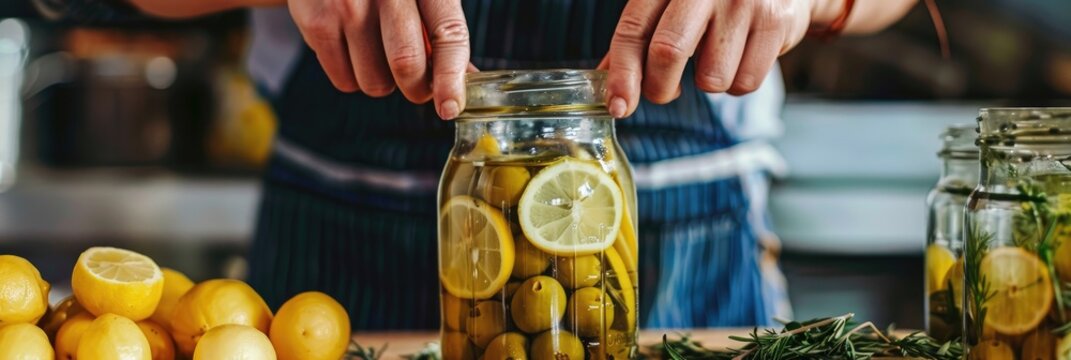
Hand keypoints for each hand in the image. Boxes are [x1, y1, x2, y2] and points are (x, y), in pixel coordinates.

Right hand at [288, 0, 470, 118]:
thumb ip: (442, 32)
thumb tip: (468, 80)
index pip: (448, 34)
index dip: (451, 78)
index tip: (450, 107)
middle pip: (407, 65)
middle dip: (416, 89)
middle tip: (416, 84)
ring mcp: (347, 5)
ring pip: (375, 82)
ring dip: (382, 82)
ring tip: (376, 51)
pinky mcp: (316, 21)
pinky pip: (344, 81)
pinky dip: (351, 76)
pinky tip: (350, 46)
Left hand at [602, 0, 819, 117]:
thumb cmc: (715, 0)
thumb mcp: (672, 6)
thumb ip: (640, 38)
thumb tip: (605, 78)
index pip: (634, 30)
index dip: (622, 74)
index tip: (618, 106)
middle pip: (668, 53)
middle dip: (660, 89)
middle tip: (666, 93)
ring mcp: (741, 2)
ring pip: (711, 79)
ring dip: (709, 83)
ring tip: (719, 57)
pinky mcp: (774, 21)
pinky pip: (745, 82)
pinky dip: (739, 83)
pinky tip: (743, 56)